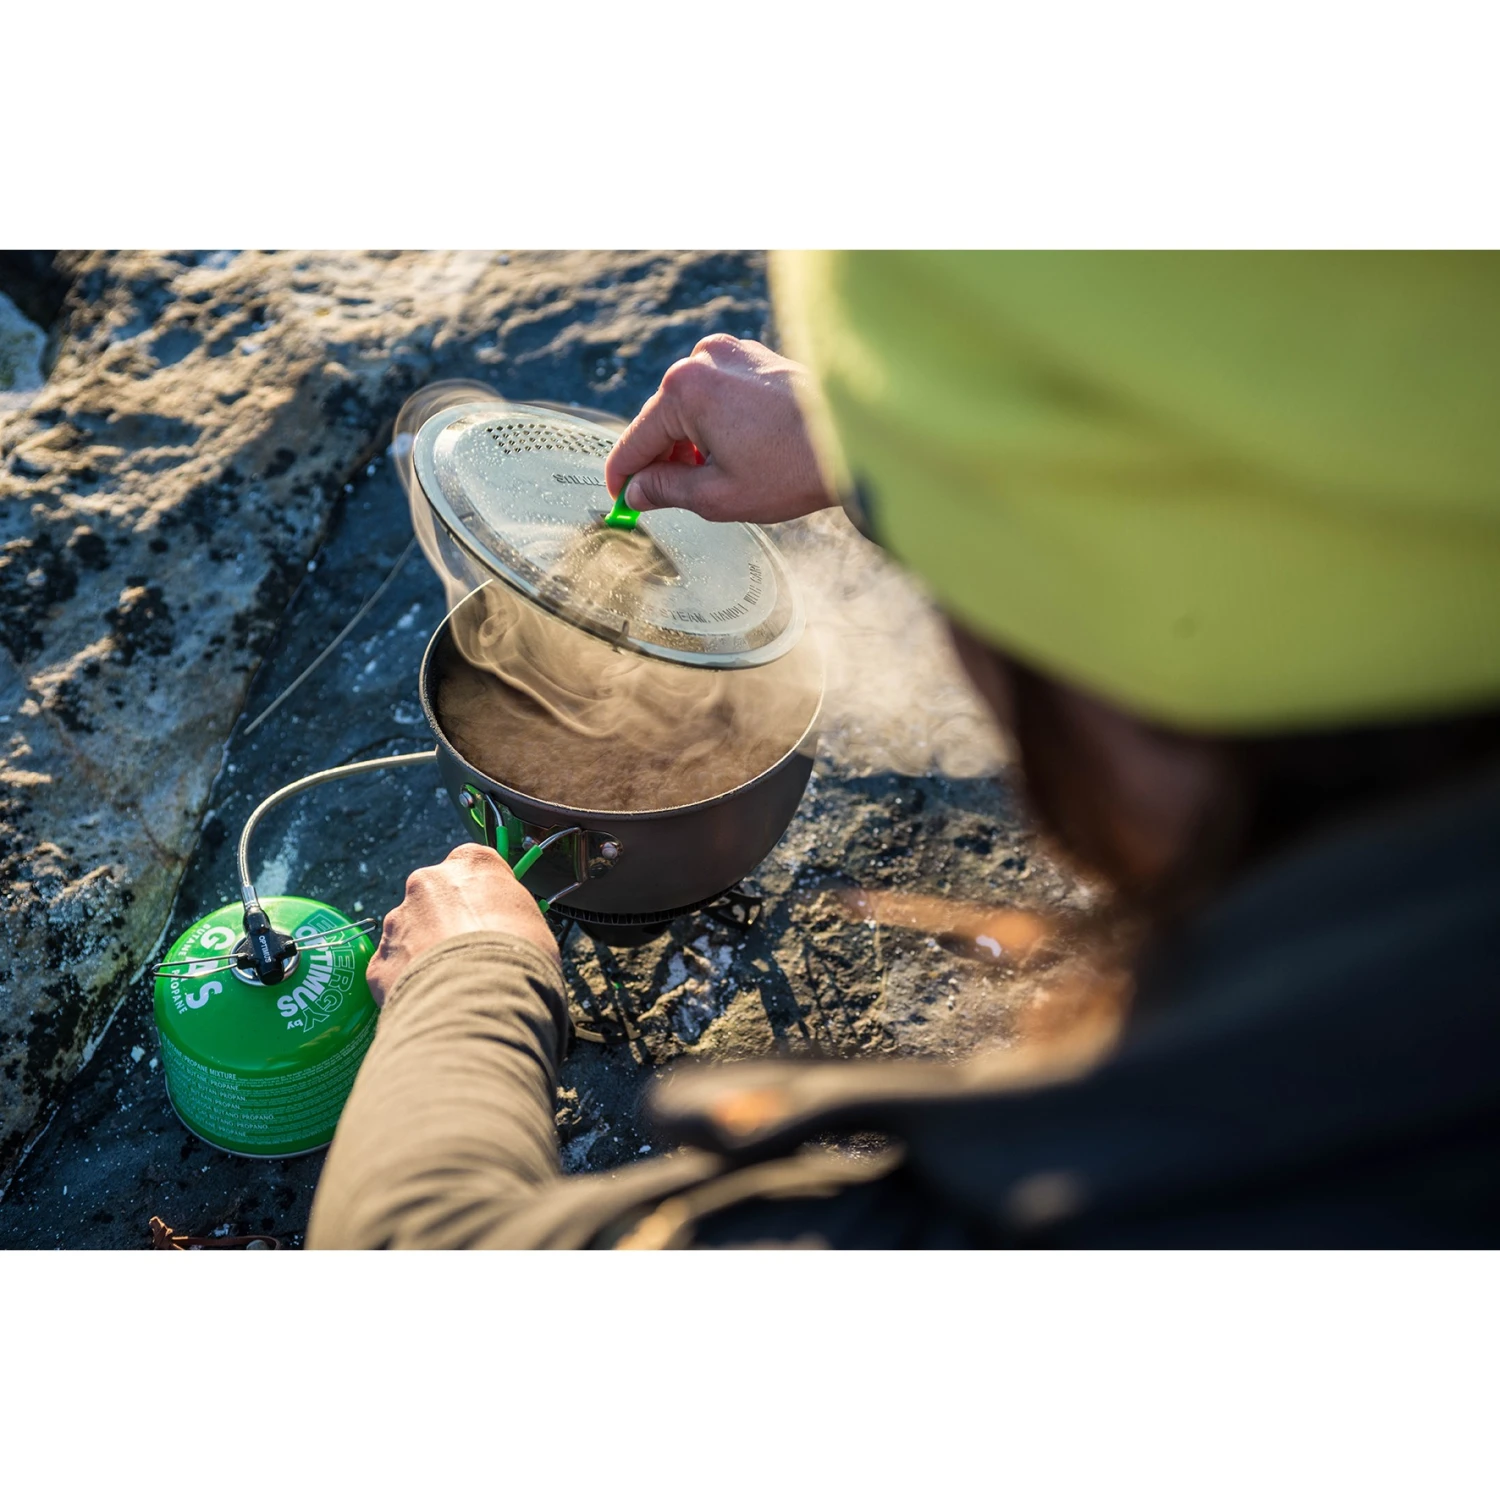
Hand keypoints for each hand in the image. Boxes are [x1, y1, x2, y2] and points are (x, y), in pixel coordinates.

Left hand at [365, 843, 557, 1005]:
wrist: (480, 1001)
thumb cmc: (519, 959)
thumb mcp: (534, 924)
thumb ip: (510, 918)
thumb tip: (508, 938)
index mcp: (472, 864)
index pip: (472, 866)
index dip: (482, 896)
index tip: (492, 918)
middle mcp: (428, 882)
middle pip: (435, 899)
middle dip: (447, 925)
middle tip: (470, 957)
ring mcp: (398, 920)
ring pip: (410, 934)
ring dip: (425, 955)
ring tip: (451, 985)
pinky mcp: (379, 960)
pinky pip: (393, 970)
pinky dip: (408, 984)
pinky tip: (431, 1000)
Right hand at [604, 335, 836, 523]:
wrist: (860, 441)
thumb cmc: (792, 470)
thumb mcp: (718, 495)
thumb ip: (667, 490)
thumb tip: (637, 492)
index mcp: (685, 390)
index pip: (636, 440)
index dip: (624, 476)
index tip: (620, 500)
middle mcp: (703, 360)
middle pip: (662, 419)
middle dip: (663, 459)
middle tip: (667, 500)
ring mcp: (731, 352)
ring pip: (689, 406)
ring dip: (690, 441)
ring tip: (715, 478)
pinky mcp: (754, 355)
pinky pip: (716, 391)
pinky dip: (714, 422)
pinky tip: (735, 452)